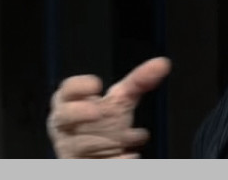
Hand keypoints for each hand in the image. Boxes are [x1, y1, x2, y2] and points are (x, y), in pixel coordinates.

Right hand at [47, 56, 171, 157]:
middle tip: (98, 112)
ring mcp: (68, 146)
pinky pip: (90, 164)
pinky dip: (112, 161)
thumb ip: (139, 81)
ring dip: (104, 141)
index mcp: (70, 101)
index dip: (79, 87)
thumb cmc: (103, 119)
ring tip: (132, 137)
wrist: (95, 150)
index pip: (67, 90)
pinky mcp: (77, 164)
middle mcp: (64, 124)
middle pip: (64, 116)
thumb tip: (163, 64)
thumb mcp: (122, 99)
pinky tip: (130, 156)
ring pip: (78, 144)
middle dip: (78, 113)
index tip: (98, 85)